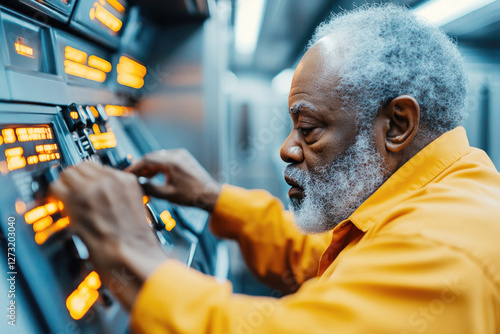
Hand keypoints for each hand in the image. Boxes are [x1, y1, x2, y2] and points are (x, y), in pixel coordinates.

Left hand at [49, 162, 167, 309]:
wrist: (131, 255)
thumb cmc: (135, 241)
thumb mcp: (136, 207)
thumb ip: (118, 194)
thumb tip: (98, 193)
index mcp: (127, 180)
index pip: (98, 166)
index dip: (88, 178)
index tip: (83, 186)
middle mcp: (110, 179)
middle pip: (82, 166)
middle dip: (75, 179)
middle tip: (71, 193)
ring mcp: (93, 187)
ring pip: (67, 173)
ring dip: (64, 186)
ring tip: (65, 200)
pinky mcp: (76, 199)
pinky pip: (56, 187)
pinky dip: (54, 196)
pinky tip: (59, 206)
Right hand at [125, 149, 221, 210]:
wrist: (210, 195)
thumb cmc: (192, 196)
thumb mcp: (167, 194)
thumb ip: (150, 188)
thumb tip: (136, 185)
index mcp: (172, 162)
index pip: (146, 160)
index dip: (134, 168)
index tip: (126, 174)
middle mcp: (176, 154)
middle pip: (151, 157)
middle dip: (141, 168)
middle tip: (132, 178)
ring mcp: (181, 155)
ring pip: (158, 158)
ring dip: (149, 168)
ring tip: (143, 180)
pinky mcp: (184, 158)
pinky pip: (166, 159)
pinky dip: (158, 167)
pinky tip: (154, 177)